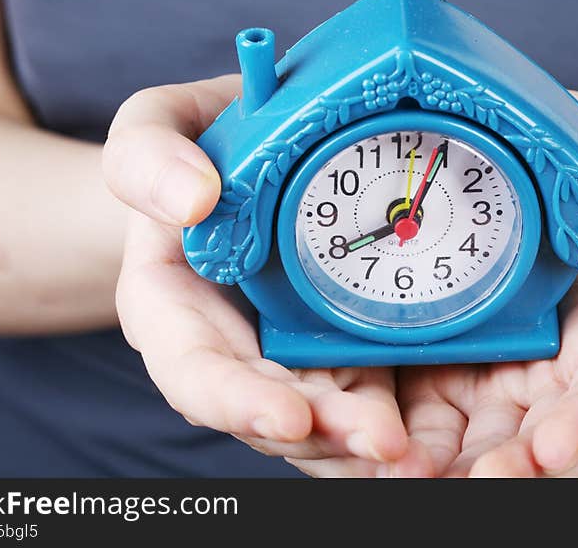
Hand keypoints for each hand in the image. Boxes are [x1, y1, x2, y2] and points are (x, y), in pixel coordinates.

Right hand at [102, 75, 422, 475]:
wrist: (233, 158)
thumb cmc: (188, 146)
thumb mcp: (154, 125)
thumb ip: (149, 156)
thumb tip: (192, 200)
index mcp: (168, 302)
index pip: (191, 368)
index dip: (235, 400)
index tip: (289, 415)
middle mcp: (224, 344)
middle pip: (266, 407)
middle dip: (322, 434)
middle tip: (383, 443)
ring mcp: (281, 351)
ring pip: (319, 416)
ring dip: (361, 440)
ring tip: (415, 452)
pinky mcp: (330, 348)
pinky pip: (357, 392)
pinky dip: (389, 418)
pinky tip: (428, 434)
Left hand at [387, 93, 577, 476]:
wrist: (530, 177)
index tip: (557, 444)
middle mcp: (559, 369)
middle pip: (541, 437)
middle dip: (513, 466)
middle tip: (479, 479)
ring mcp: (497, 378)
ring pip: (476, 442)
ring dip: (448, 469)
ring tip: (408, 476)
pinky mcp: (443, 375)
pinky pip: (421, 420)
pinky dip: (400, 442)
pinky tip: (372, 450)